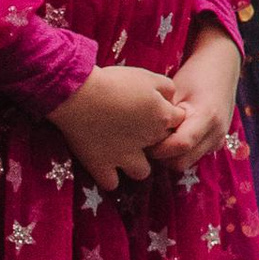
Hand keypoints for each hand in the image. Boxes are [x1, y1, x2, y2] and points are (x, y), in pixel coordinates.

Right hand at [48, 61, 178, 190]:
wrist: (80, 94)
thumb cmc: (114, 81)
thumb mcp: (147, 76)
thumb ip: (167, 88)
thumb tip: (171, 100)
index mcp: (162, 117)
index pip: (178, 121)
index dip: (166, 114)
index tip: (151, 109)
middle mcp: (148, 142)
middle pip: (161, 147)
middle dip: (153, 141)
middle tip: (134, 128)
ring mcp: (125, 157)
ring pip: (141, 172)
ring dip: (136, 165)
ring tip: (123, 152)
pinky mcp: (102, 166)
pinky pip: (112, 183)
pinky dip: (109, 177)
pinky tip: (104, 165)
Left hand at [155, 25, 242, 167]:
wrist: (221, 68)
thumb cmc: (195, 75)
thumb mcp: (175, 91)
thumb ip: (162, 115)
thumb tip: (140, 135)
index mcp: (207, 116)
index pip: (180, 145)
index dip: (158, 148)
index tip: (142, 139)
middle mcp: (216, 133)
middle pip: (182, 162)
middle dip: (161, 156)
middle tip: (146, 140)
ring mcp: (218, 140)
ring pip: (187, 163)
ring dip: (170, 156)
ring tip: (158, 137)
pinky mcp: (216, 143)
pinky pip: (193, 157)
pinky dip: (179, 153)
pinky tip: (171, 137)